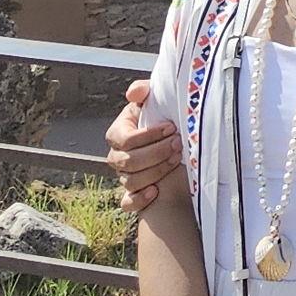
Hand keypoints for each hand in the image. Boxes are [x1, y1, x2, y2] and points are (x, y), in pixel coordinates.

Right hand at [106, 79, 179, 211]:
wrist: (176, 141)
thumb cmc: (163, 118)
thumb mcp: (155, 102)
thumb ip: (144, 93)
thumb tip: (136, 93)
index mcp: (119, 133)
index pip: (125, 139)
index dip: (148, 135)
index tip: (171, 127)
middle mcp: (117, 156)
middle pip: (128, 161)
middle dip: (156, 153)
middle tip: (178, 144)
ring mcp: (124, 176)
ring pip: (131, 181)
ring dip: (156, 171)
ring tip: (177, 159)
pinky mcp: (134, 193)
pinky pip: (128, 203)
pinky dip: (139, 199)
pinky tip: (156, 190)